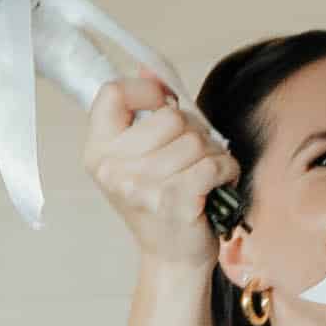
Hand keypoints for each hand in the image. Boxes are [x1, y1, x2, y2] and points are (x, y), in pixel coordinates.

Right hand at [79, 72, 223, 271]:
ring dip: (211, 154)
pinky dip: (226, 170)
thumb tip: (149, 66)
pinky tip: (218, 183)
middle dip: (192, 132)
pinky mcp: (174, 200)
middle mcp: (113, 169)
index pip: (113, 93)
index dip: (145, 91)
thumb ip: (143, 112)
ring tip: (203, 174)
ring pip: (196, 140)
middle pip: (168, 116)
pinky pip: (214, 162)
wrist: (171, 259)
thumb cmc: (160, 204)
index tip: (161, 105)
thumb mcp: (140, 157)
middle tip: (189, 157)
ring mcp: (142, 186)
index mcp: (98, 152)